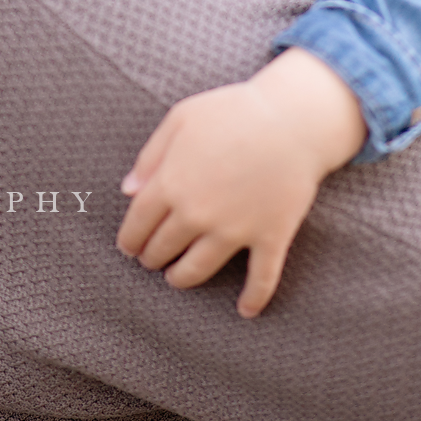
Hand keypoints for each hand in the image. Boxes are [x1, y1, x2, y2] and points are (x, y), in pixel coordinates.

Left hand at [115, 47, 364, 317]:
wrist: (293, 117)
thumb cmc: (234, 110)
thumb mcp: (182, 118)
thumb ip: (150, 155)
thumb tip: (127, 191)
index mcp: (172, 183)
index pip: (138, 225)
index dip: (129, 240)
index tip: (128, 246)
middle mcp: (198, 214)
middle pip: (163, 249)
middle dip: (152, 258)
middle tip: (151, 259)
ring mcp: (234, 230)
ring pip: (197, 270)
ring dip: (181, 279)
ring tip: (176, 279)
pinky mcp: (269, 236)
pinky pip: (260, 278)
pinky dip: (253, 298)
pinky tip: (245, 311)